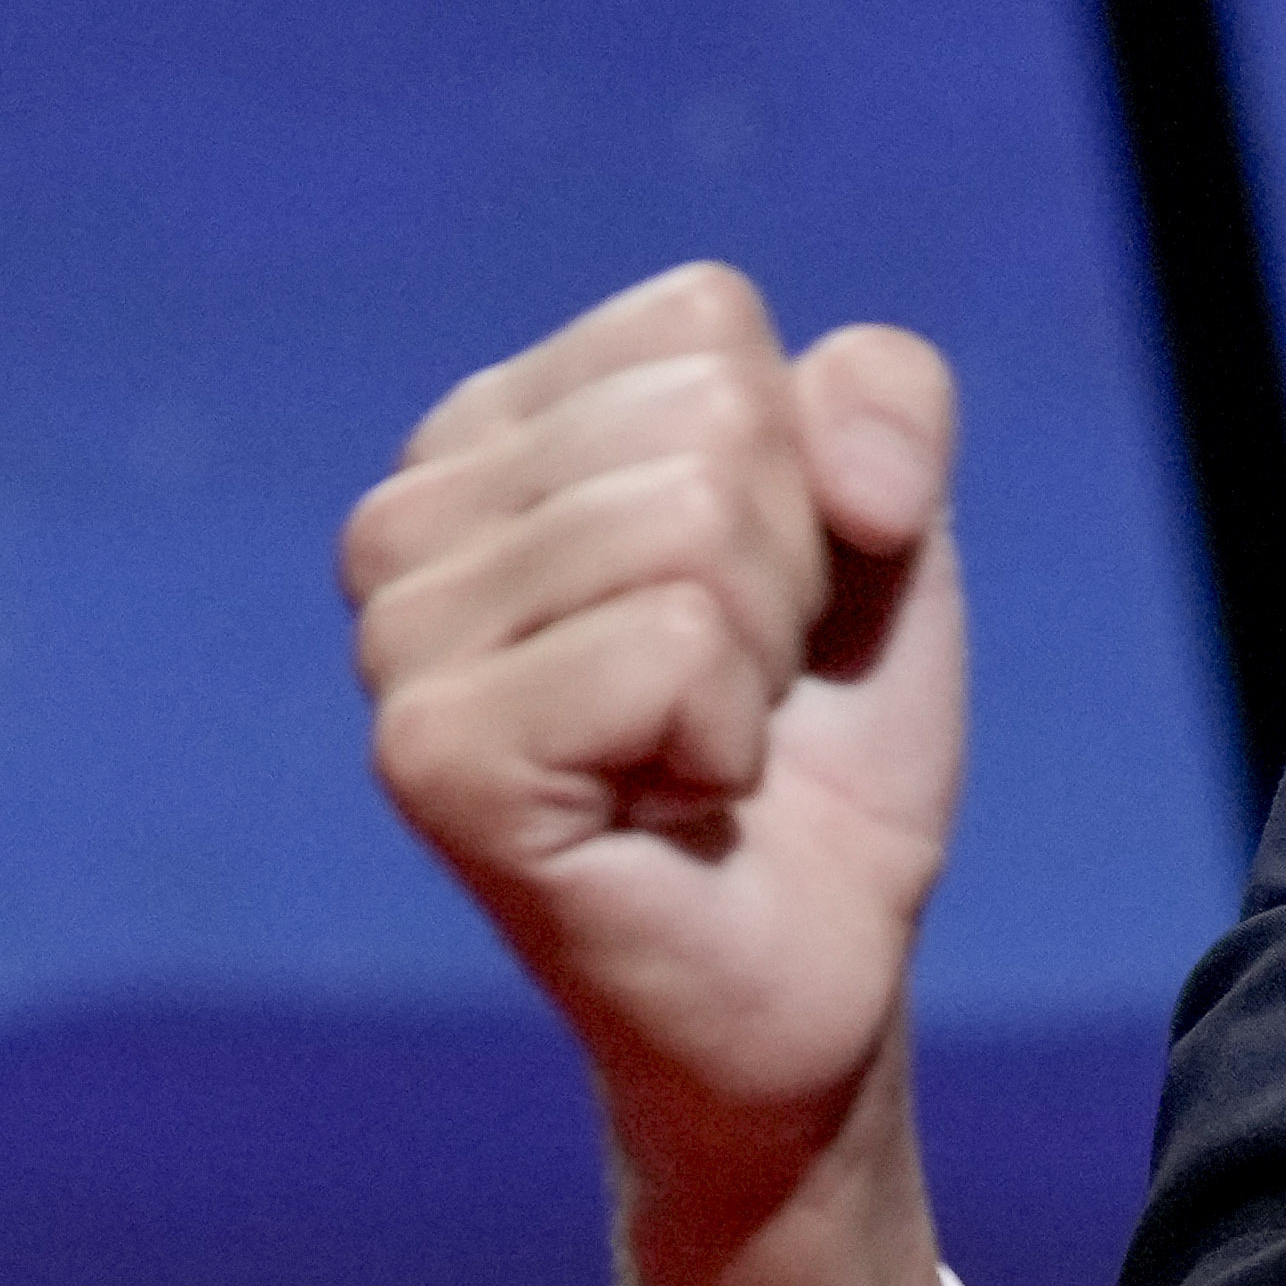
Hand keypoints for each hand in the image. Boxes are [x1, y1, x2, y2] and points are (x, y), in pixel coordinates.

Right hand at [345, 264, 972, 1285]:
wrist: (816, 966)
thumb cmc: (821, 746)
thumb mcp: (889, 534)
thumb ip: (882, 403)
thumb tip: (843, 467)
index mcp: (491, 430)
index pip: (703, 319)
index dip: (804, 463)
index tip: (762, 597)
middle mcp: (406, 518)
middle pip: (710, 417)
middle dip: (790, 569)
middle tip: (735, 694)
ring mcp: (396, 640)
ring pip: (692, 524)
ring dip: (759, 662)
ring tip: (700, 749)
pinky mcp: (431, 755)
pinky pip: (670, 644)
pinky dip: (727, 738)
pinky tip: (670, 804)